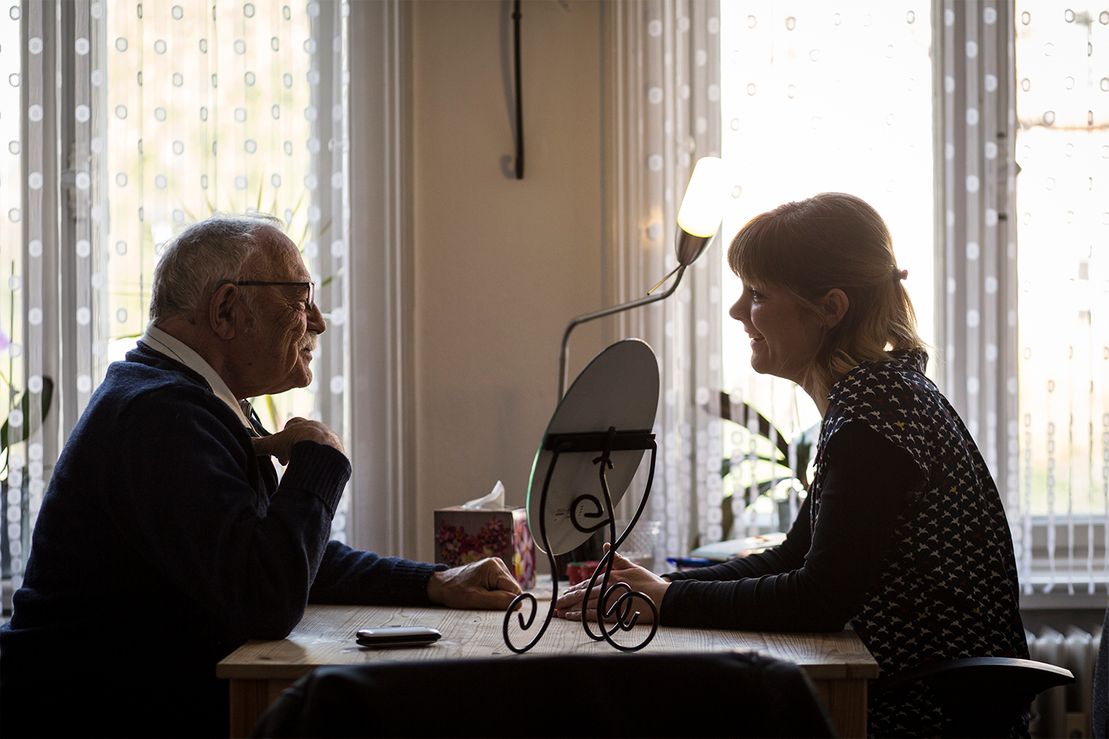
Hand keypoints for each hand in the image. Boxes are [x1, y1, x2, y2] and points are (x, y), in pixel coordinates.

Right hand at [252, 417, 344, 463]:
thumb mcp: (274, 444)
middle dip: (298, 447)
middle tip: (292, 460)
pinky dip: (323, 462)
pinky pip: (330, 455)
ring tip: (304, 466)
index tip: (282, 450)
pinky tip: (317, 470)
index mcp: (301, 424)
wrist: (322, 449)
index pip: (292, 425)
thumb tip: (244, 444)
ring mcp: (329, 437)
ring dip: (311, 454)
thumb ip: (259, 445)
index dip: (285, 437)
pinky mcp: (338, 449)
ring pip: (319, 445)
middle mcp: (317, 427)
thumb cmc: (296, 444)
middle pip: (306, 436)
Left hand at [427, 557, 522, 609]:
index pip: (515, 589)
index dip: (508, 602)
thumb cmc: (454, 591)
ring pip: (508, 589)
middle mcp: (497, 564)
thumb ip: (499, 600)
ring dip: (498, 597)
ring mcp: (496, 567)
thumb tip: (520, 603)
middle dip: (502, 599)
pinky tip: (482, 594)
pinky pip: (502, 587)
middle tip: (484, 601)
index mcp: (494, 567)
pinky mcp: (493, 573)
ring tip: (481, 597)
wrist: (440, 585)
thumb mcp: (476, 599)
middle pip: (512, 589)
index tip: (495, 608)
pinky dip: (495, 594)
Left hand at [554, 544, 669, 623]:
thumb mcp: (633, 567)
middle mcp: (608, 587)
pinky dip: (580, 615)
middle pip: (583, 593)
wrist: (663, 598)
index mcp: (611, 576)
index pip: (588, 582)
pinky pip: (593, 615)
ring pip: (585, 604)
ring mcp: (610, 601)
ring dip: (569, 607)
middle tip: (555, 604)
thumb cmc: (649, 583)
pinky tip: (570, 616)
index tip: (566, 592)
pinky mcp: (614, 614)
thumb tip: (606, 546)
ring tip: (558, 611)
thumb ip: (616, 558)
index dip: (576, 588)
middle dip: (567, 598)